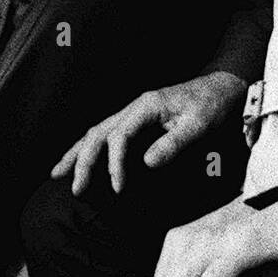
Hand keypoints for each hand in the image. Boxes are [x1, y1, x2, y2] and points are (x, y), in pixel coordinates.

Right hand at [52, 71, 246, 195]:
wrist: (220, 87)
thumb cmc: (211, 106)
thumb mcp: (198, 125)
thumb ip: (173, 144)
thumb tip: (146, 164)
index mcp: (146, 107)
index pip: (119, 136)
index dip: (114, 164)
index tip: (117, 189)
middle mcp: (134, 107)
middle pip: (98, 133)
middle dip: (82, 160)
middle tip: (75, 188)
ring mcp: (133, 112)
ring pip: (96, 131)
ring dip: (76, 152)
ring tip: (57, 172)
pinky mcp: (137, 120)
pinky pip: (106, 133)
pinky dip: (89, 146)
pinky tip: (81, 158)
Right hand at [148, 178, 277, 276]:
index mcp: (248, 240)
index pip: (215, 273)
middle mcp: (226, 230)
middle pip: (186, 261)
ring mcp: (218, 222)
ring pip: (177, 248)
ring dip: (162, 275)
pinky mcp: (217, 219)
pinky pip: (180, 237)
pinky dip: (165, 258)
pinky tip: (163, 274)